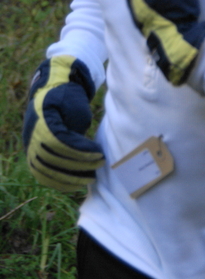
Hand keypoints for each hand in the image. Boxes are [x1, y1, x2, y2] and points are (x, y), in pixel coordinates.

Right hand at [23, 55, 104, 191]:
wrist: (50, 92)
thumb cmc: (67, 97)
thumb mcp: (76, 104)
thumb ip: (80, 122)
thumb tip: (88, 147)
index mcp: (43, 120)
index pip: (61, 142)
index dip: (81, 151)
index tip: (100, 154)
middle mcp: (33, 136)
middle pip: (54, 159)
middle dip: (79, 165)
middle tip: (100, 165)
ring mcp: (31, 147)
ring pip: (48, 170)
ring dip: (70, 178)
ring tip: (91, 179)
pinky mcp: (33, 156)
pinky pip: (43, 175)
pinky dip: (58, 183)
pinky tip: (75, 186)